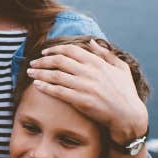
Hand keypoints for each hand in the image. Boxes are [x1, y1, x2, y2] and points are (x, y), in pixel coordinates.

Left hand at [27, 42, 148, 144]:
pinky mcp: (81, 101)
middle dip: (42, 61)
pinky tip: (37, 85)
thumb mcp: (120, 68)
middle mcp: (89, 72)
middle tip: (33, 63)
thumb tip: (91, 41)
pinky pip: (58, 91)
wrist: (128, 116)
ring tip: (29, 73)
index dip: (54, 49)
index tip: (45, 52)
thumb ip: (105, 54)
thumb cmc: (125, 92)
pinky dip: (46, 87)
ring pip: (56, 75)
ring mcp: (85, 86)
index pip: (70, 50)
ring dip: (40, 73)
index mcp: (97, 62)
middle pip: (59, 61)